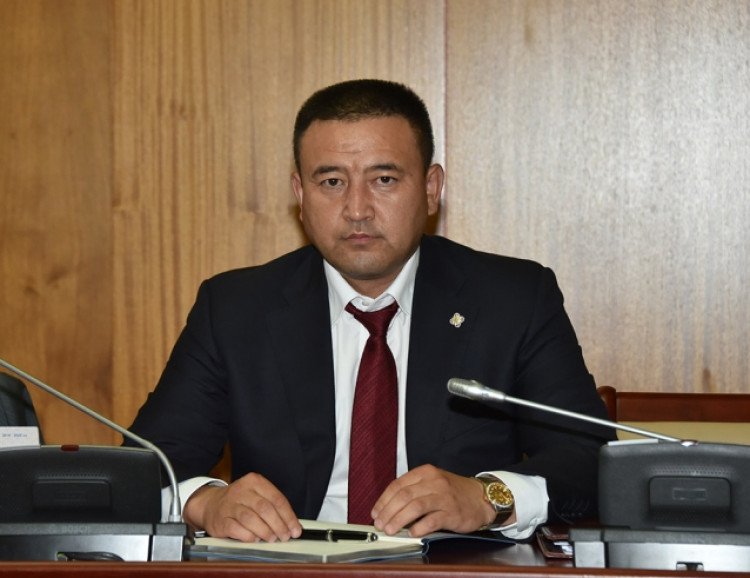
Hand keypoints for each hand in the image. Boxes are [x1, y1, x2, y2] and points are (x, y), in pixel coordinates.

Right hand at [183, 473, 301, 542]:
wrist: (210, 504)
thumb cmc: (239, 501)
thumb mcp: (257, 495)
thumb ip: (273, 507)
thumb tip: (291, 525)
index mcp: (254, 481)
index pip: (276, 498)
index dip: (288, 516)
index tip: (295, 529)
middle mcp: (241, 490)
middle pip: (264, 508)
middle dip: (278, 525)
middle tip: (285, 536)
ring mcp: (229, 505)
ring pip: (251, 518)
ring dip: (265, 531)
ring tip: (272, 538)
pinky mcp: (220, 519)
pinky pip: (236, 529)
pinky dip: (248, 536)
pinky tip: (255, 539)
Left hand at [371, 464, 512, 536]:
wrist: (481, 498)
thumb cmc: (453, 492)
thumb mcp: (432, 483)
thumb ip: (413, 491)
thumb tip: (388, 508)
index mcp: (426, 472)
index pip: (398, 485)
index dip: (384, 500)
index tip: (376, 512)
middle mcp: (434, 482)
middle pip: (404, 496)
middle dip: (388, 512)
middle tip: (380, 524)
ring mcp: (444, 496)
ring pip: (415, 507)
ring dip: (399, 520)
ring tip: (391, 530)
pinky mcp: (452, 512)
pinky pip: (432, 520)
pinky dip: (419, 527)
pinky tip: (412, 532)